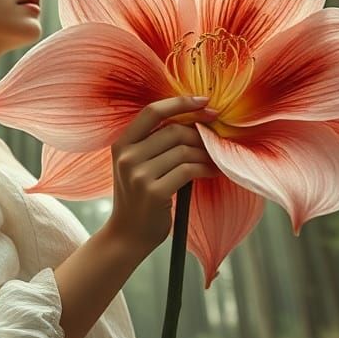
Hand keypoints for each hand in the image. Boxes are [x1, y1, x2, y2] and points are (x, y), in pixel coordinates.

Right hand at [103, 95, 219, 253]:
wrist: (127, 235)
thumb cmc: (139, 198)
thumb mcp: (136, 166)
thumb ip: (154, 144)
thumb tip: (195, 121)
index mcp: (122, 144)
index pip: (152, 111)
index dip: (180, 102)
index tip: (205, 101)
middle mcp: (127, 157)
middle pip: (173, 131)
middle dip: (200, 134)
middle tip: (216, 140)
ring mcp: (138, 175)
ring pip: (184, 151)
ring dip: (206, 154)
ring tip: (216, 159)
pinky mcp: (154, 192)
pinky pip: (189, 170)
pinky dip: (207, 169)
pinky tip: (215, 172)